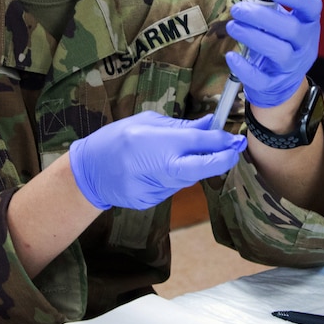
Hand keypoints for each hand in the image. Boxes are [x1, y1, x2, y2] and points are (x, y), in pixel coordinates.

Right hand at [68, 112, 246, 209]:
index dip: (222, 141)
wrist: (88, 170)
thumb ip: (180, 126)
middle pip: (201, 167)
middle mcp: (156, 167)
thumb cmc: (116, 138)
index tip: (235, 138)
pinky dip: (174, 177)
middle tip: (234, 149)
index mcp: (155, 141)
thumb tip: (211, 124)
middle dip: (222, 159)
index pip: (199, 142)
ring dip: (194, 166)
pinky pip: (172, 188)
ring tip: (177, 154)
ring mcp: (152, 188)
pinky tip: (157, 169)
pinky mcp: (148, 201)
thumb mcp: (146, 122)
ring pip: (188, 179)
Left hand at [225, 0, 321, 107]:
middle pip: (291, 29)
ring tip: (232, 26)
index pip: (311, 5)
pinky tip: (231, 56)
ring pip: (279, 52)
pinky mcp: (276, 84)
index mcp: (308, 23)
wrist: (282, 82)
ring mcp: (293, 66)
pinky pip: (262, 78)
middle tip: (238, 10)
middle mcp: (305, 45)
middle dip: (261, 17)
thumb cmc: (280, 42)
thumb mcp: (283, 22)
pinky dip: (245, 68)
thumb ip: (270, 7)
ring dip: (252, 37)